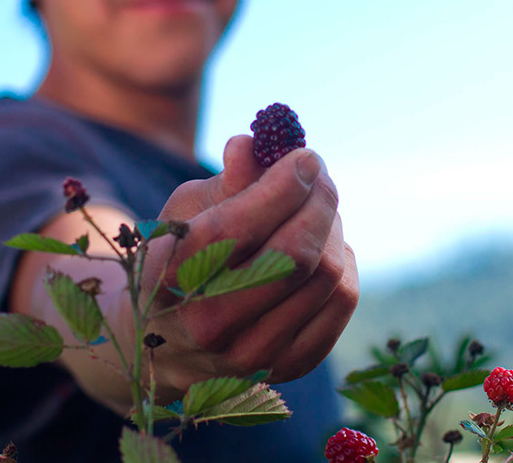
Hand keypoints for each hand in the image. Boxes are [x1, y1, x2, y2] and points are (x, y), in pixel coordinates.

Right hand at [143, 135, 358, 395]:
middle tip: (319, 174)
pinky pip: (342, 300)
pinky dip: (341, 261)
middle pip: (296, 253)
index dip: (284, 184)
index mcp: (172, 278)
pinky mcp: (290, 367)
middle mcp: (210, 326)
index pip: (242, 225)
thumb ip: (223, 181)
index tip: (304, 156)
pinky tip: (322, 247)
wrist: (170, 342)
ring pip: (328, 276)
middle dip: (319, 200)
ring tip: (315, 208)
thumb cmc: (179, 259)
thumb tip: (253, 146)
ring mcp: (253, 355)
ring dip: (331, 227)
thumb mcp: (184, 213)